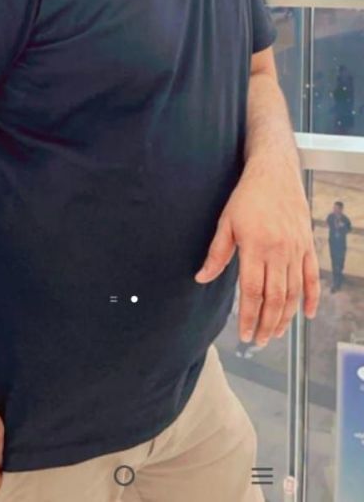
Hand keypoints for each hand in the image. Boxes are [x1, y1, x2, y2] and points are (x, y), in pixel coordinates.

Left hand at [194, 158, 320, 345]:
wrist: (275, 172)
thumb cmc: (248, 196)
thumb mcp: (226, 222)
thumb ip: (217, 253)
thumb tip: (201, 278)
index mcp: (256, 247)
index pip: (253, 292)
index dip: (249, 316)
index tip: (244, 334)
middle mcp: (279, 252)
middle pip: (275, 298)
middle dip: (267, 324)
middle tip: (259, 341)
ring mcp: (297, 250)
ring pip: (294, 292)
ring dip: (286, 317)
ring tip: (275, 333)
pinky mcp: (308, 245)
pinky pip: (312, 277)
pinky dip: (311, 297)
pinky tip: (307, 314)